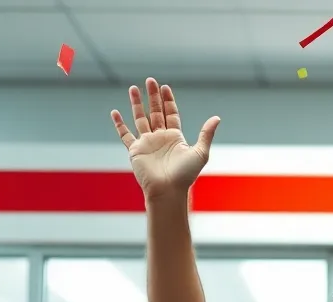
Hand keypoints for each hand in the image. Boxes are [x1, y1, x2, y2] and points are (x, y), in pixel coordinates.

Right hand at [111, 78, 219, 200]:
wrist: (168, 191)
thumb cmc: (185, 175)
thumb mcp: (200, 152)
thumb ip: (206, 134)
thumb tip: (217, 118)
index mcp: (175, 137)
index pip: (170, 113)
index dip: (168, 100)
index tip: (165, 87)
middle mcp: (160, 138)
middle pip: (155, 112)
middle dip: (153, 96)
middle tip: (150, 80)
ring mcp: (147, 143)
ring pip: (140, 118)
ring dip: (136, 104)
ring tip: (133, 88)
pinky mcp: (135, 150)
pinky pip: (125, 135)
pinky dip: (119, 124)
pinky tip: (115, 112)